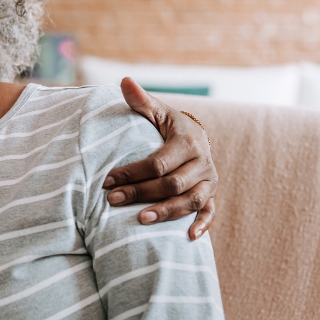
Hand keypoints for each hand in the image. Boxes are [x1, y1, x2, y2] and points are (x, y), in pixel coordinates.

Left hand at [102, 77, 216, 239]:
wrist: (195, 136)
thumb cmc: (168, 125)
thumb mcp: (156, 111)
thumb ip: (140, 100)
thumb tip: (124, 80)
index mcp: (188, 141)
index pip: (159, 162)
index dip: (133, 172)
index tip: (107, 180)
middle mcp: (203, 162)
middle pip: (173, 183)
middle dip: (141, 193)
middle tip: (112, 200)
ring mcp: (210, 181)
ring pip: (191, 201)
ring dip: (166, 212)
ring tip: (140, 220)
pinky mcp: (213, 195)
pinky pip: (210, 213)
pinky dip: (202, 225)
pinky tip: (188, 238)